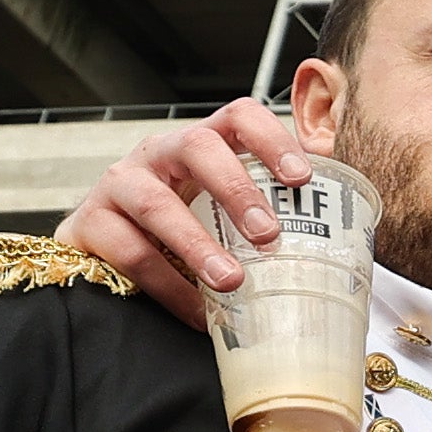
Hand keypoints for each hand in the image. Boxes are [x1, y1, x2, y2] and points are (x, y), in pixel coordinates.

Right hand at [55, 99, 314, 326]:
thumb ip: (265, 215)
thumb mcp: (220, 216)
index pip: (236, 117)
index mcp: (200, 146)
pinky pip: (132, 252)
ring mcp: (119, 184)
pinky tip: (199, 313)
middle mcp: (158, 154)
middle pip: (198, 145)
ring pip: (157, 203)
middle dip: (236, 188)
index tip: (301, 178)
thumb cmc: (177, 234)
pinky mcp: (90, 223)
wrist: (100, 258)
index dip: (271, 138)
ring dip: (198, 244)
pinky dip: (170, 287)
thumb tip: (341, 232)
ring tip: (232, 281)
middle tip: (269, 234)